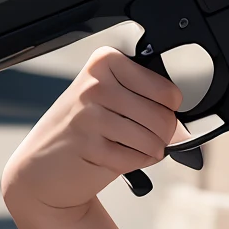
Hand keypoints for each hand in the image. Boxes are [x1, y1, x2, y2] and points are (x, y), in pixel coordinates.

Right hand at [2, 47, 182, 218]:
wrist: (42, 166)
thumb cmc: (82, 130)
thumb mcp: (111, 103)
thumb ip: (148, 105)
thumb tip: (185, 131)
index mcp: (105, 62)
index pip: (166, 90)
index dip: (169, 109)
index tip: (154, 111)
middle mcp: (95, 84)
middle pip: (163, 117)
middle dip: (163, 135)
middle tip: (145, 136)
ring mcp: (89, 114)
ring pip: (153, 139)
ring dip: (150, 150)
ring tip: (130, 147)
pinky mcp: (88, 144)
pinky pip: (137, 158)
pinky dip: (136, 163)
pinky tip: (117, 157)